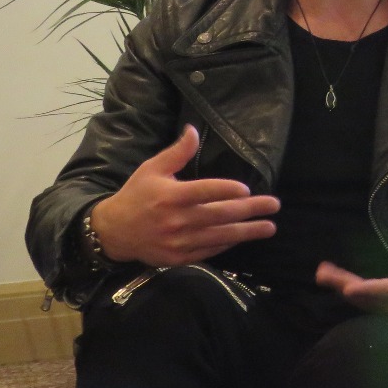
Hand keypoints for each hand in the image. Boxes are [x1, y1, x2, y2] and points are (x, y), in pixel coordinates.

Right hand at [91, 126, 278, 264]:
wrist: (113, 232)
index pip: (204, 192)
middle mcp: (176, 220)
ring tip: (270, 226)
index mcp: (171, 196)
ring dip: (247, 231)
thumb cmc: (136, 195)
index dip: (226, 190)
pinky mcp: (179, 257)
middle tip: (274, 205)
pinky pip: (209, 251)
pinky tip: (244, 237)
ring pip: (219, 236)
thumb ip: (177, 152)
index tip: (248, 189)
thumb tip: (193, 130)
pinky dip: (228, 244)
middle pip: (219, 214)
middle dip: (250, 210)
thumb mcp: (152, 169)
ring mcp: (179, 241)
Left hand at [314, 250, 387, 317]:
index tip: (347, 288)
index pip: (383, 292)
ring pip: (360, 300)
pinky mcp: (384, 309)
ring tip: (323, 274)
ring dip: (341, 287)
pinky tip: (339, 283)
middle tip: (322, 273)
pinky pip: (362, 301)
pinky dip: (349, 292)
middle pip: (364, 297)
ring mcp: (387, 310)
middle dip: (342, 285)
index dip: (366, 290)